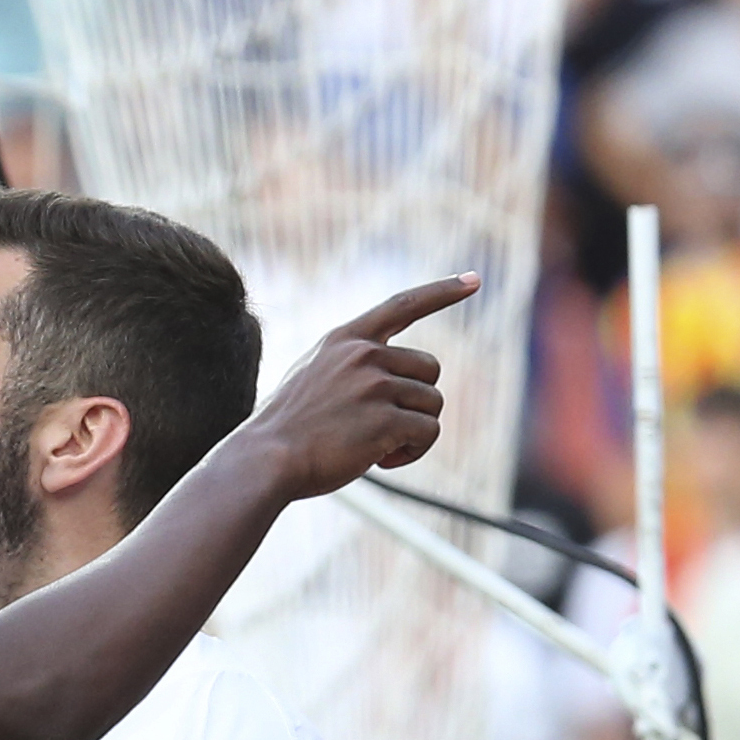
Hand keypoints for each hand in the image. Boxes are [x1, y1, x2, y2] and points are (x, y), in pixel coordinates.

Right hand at [246, 272, 475, 497]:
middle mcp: (363, 355)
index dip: (442, 291)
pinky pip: (427, 432)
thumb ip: (350, 366)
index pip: (403, 305)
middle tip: (385, 428)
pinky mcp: (385, 419)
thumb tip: (394, 378)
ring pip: (432, 404)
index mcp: (345, 339)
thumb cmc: (286, 429)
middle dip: (417, 401)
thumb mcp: (312, 376)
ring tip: (378, 447)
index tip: (473, 280)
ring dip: (414, 431)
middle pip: (430, 369)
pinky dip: (412, 452)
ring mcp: (374, 385)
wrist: (265, 460)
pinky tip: (381, 460)